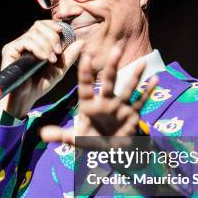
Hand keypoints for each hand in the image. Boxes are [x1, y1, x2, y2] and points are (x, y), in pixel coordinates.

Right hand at [0, 20, 84, 118]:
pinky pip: (26, 41)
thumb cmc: (40, 85)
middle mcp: (24, 42)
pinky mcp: (9, 50)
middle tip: (57, 52)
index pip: (43, 25)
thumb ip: (69, 56)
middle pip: (39, 25)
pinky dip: (37, 48)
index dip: (53, 26)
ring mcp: (17, 45)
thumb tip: (81, 42)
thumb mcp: (59, 70)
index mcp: (35, 43)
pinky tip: (43, 58)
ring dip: (46, 45)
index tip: (61, 34)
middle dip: (52, 37)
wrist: (26, 98)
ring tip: (51, 59)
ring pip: (34, 33)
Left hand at [40, 44, 157, 145]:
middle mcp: (105, 101)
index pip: (85, 86)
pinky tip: (155, 80)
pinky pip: (140, 102)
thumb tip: (42, 134)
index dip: (85, 73)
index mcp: (89, 105)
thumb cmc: (91, 139)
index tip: (84, 56)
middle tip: (115, 49)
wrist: (109, 148)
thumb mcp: (75, 139)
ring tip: (142, 63)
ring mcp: (120, 106)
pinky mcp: (132, 114)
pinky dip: (148, 93)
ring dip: (135, 77)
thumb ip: (60, 135)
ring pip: (128, 89)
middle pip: (109, 82)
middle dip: (112, 67)